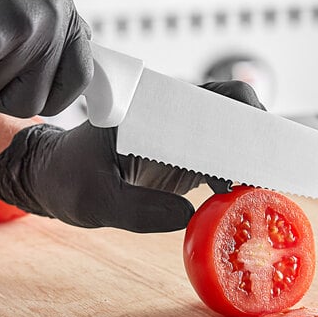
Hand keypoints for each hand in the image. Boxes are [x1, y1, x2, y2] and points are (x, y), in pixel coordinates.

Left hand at [0, 81, 265, 232]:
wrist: (54, 177)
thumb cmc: (68, 180)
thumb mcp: (94, 199)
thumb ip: (138, 208)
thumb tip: (190, 217)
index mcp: (151, 109)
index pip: (209, 99)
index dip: (240, 121)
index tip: (248, 160)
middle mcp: (170, 114)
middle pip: (231, 105)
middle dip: (256, 134)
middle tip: (263, 175)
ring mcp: (178, 134)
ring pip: (231, 129)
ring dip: (250, 154)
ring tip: (257, 189)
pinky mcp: (181, 156)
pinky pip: (220, 156)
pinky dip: (237, 172)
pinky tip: (238, 196)